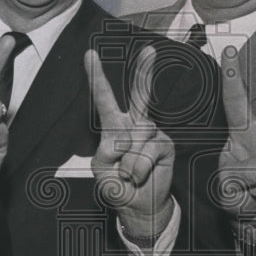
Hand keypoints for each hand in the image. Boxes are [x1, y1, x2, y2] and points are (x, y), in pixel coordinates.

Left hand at [85, 46, 174, 240]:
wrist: (140, 206)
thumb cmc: (117, 186)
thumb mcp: (101, 173)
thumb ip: (106, 156)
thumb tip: (123, 140)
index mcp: (113, 127)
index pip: (104, 99)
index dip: (97, 77)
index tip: (90, 53)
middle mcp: (134, 124)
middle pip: (139, 94)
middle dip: (144, 71)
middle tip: (149, 49)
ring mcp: (152, 133)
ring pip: (137, 138)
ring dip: (128, 163)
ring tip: (127, 174)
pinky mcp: (165, 145)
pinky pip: (148, 152)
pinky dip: (139, 169)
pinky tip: (140, 176)